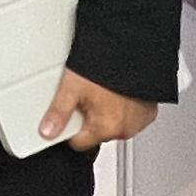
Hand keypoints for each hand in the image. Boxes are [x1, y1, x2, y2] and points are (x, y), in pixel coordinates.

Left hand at [40, 68, 156, 149]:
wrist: (132, 52)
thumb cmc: (104, 66)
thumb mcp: (72, 87)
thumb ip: (58, 112)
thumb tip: (47, 130)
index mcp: (104, 128)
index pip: (79, 143)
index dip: (70, 128)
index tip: (69, 115)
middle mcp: (124, 130)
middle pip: (97, 133)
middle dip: (90, 117)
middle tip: (87, 95)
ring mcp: (138, 122)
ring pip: (114, 125)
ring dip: (107, 113)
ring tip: (102, 91)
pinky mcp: (148, 113)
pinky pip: (131, 117)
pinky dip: (124, 108)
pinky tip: (117, 92)